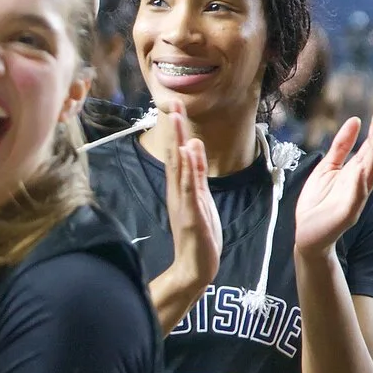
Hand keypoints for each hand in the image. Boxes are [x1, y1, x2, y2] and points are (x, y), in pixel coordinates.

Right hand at [159, 103, 220, 294]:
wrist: (194, 268)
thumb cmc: (197, 235)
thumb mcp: (198, 199)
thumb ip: (195, 174)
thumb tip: (191, 145)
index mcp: (180, 188)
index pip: (176, 154)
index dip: (176, 130)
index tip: (176, 106)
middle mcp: (178, 192)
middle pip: (174, 155)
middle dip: (174, 129)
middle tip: (173, 104)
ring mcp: (183, 203)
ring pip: (180, 168)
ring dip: (178, 143)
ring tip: (177, 120)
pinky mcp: (191, 216)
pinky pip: (190, 190)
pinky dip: (189, 171)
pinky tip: (188, 155)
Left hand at [295, 103, 372, 255]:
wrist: (307, 233)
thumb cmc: (318, 201)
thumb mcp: (327, 166)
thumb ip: (341, 146)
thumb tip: (355, 120)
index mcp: (355, 170)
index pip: (371, 145)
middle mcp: (360, 181)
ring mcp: (356, 197)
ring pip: (371, 172)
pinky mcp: (348, 213)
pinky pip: (357, 196)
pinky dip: (360, 183)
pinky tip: (361, 170)